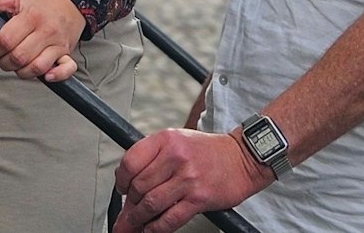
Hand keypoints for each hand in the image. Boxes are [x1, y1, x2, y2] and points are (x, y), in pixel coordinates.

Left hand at [0, 0, 82, 80]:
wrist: (70, 5)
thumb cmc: (40, 5)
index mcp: (31, 17)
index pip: (7, 40)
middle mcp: (46, 31)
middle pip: (19, 57)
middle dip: (5, 62)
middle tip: (4, 57)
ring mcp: (57, 44)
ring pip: (37, 68)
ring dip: (22, 72)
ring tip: (18, 64)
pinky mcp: (67, 54)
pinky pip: (65, 70)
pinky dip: (55, 76)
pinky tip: (46, 75)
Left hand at [112, 127, 273, 232]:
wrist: (243, 158)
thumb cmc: (208, 151)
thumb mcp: (177, 140)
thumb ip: (153, 157)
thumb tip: (126, 183)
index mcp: (166, 139)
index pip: (130, 162)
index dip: (120, 180)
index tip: (120, 189)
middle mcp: (176, 157)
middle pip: (138, 186)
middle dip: (129, 205)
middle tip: (126, 213)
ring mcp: (188, 178)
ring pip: (151, 204)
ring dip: (138, 219)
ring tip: (133, 225)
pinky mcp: (199, 198)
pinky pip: (170, 218)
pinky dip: (156, 228)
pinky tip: (150, 229)